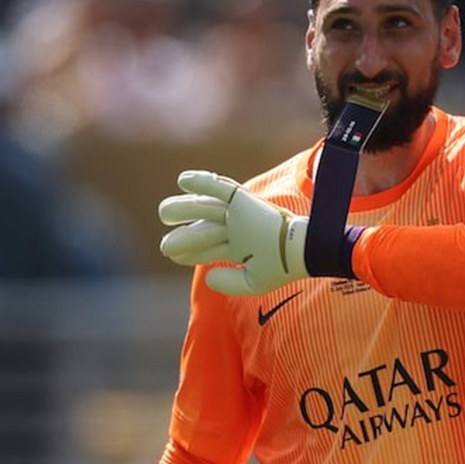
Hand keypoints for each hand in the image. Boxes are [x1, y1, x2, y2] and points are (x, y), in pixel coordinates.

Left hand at [159, 171, 309, 294]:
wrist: (300, 251)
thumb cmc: (283, 266)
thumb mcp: (253, 282)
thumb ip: (229, 283)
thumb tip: (207, 275)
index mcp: (240, 246)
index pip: (209, 248)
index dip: (189, 252)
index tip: (171, 254)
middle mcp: (236, 228)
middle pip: (204, 228)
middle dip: (185, 235)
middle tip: (165, 246)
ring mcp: (239, 214)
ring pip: (206, 209)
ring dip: (185, 209)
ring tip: (164, 213)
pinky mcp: (243, 200)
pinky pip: (220, 188)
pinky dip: (202, 182)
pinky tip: (183, 181)